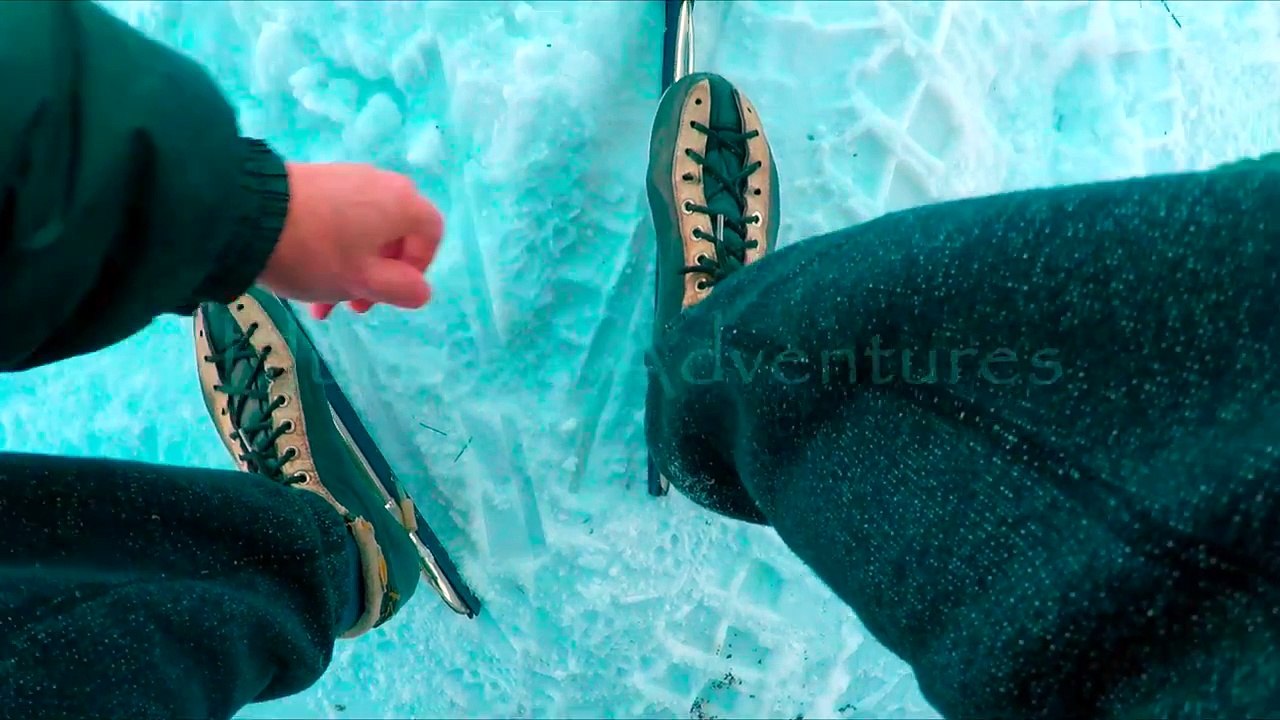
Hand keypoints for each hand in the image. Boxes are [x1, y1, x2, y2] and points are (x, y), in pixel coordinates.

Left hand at [257, 162, 442, 319]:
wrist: (248, 214)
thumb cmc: (318, 252)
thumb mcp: (365, 282)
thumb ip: (402, 290)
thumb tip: (420, 290)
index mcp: (403, 204)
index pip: (432, 234)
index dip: (419, 268)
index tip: (393, 292)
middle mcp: (381, 183)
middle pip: (395, 236)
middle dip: (378, 276)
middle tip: (355, 305)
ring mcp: (347, 179)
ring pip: (363, 233)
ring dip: (351, 270)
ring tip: (322, 302)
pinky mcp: (318, 181)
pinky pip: (339, 220)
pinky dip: (332, 250)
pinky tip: (305, 274)